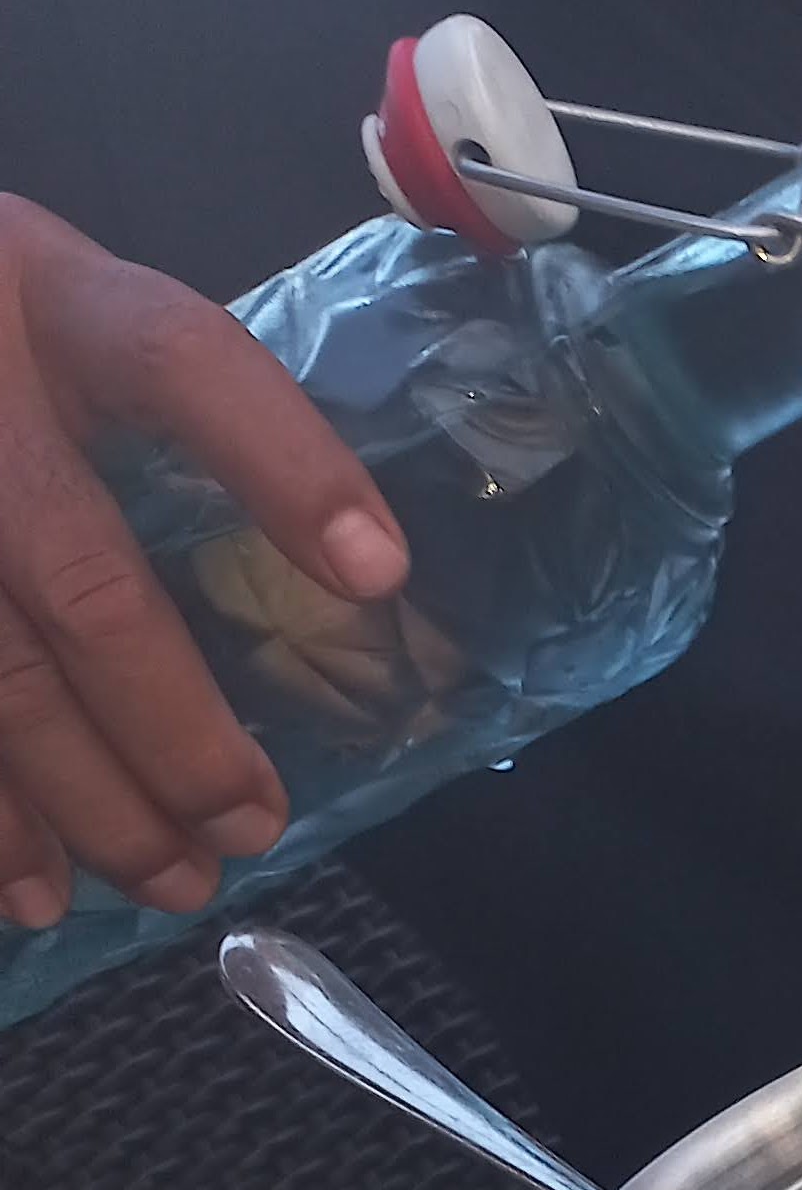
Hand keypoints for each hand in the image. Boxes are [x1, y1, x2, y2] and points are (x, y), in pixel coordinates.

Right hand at [0, 196, 408, 929]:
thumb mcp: (71, 307)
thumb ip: (179, 415)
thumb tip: (358, 590)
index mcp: (56, 301)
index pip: (180, 365)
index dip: (282, 468)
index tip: (378, 573)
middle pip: (83, 582)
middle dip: (177, 730)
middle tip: (252, 825)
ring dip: (87, 803)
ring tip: (173, 883)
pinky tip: (29, 889)